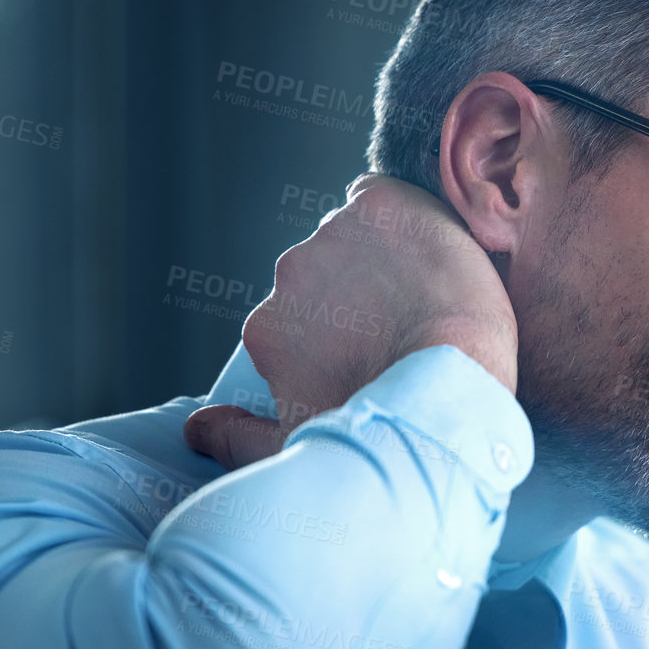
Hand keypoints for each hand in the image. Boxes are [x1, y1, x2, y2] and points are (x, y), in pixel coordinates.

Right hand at [184, 173, 516, 469]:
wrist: (451, 391)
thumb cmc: (381, 432)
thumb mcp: (298, 451)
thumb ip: (237, 439)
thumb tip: (196, 429)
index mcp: (268, 331)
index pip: (295, 321)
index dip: (337, 337)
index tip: (372, 352)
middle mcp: (288, 276)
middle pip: (323, 277)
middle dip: (356, 297)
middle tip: (405, 328)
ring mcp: (334, 235)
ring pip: (353, 238)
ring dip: (380, 259)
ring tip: (427, 297)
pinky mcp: (379, 205)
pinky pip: (378, 197)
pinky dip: (399, 215)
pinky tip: (427, 249)